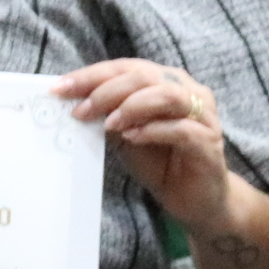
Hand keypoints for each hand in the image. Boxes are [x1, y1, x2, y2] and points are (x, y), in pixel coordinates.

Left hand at [54, 60, 229, 230]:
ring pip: (167, 95)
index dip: (92, 75)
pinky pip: (181, 128)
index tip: (60, 88)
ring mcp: (202, 115)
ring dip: (132, 106)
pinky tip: (132, 138)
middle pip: (145, 76)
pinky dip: (153, 130)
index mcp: (165, 81)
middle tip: (80, 109)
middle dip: (107, 90)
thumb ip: (108, 116)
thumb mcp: (125, 135)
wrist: (193, 200)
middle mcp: (187, 91)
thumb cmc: (160, 162)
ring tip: (108, 124)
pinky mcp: (208, 141)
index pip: (126, 68)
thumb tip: (73, 103)